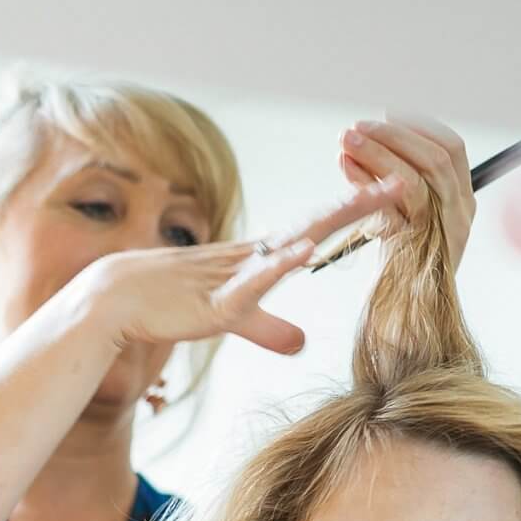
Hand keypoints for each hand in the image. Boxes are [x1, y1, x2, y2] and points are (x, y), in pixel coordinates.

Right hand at [80, 180, 396, 356]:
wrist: (113, 301)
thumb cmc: (168, 303)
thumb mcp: (229, 319)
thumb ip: (268, 328)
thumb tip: (303, 342)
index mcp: (259, 257)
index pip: (317, 227)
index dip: (356, 211)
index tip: (398, 193)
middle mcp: (252, 256)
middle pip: (316, 223)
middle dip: (361, 202)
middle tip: (407, 179)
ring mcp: (234, 275)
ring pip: (291, 243)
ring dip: (330, 222)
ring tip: (370, 200)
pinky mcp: (215, 302)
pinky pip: (252, 282)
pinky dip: (278, 266)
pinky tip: (304, 252)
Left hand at [339, 113, 475, 270]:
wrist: (400, 325)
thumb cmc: (395, 272)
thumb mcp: (397, 218)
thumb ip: (389, 184)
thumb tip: (360, 141)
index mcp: (461, 202)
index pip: (451, 148)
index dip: (420, 126)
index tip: (387, 112)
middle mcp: (460, 214)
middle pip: (437, 156)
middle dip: (394, 134)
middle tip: (356, 126)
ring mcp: (444, 233)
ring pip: (417, 178)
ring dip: (378, 151)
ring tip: (346, 140)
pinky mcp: (418, 250)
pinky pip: (394, 207)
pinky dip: (366, 182)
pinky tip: (345, 167)